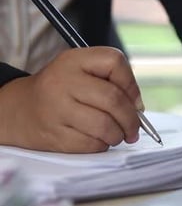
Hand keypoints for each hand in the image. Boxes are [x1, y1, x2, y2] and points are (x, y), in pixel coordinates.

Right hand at [0, 47, 142, 152]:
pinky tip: (98, 140)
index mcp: (73, 60)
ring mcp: (57, 109)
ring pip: (105, 125)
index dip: (132, 84)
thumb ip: (111, 81)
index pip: (114, 62)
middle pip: (114, 99)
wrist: (19, 110)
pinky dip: (102, 145)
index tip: (135, 101)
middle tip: (134, 128)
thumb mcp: (81, 71)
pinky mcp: (54, 135)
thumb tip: (138, 108)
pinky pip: (91, 144)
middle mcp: (63, 81)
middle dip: (132, 119)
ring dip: (119, 135)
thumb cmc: (61, 90)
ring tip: (117, 135)